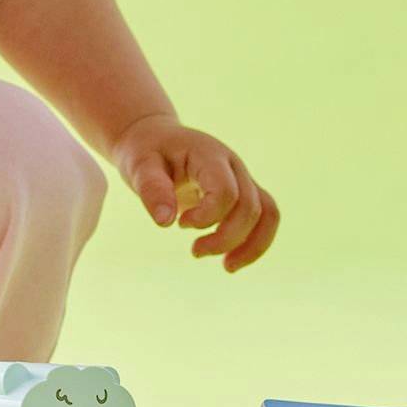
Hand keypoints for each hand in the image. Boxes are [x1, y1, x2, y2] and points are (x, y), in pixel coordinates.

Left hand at [110, 112, 279, 271]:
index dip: (208, 217)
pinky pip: (265, 217)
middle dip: (226, 238)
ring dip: (252, 245)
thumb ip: (151, 190)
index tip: (180, 224)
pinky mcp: (243, 192)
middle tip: (194, 252)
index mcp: (209, 155)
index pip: (227, 191)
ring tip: (228, 267)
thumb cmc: (147, 152)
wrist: (156, 138)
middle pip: (250, 207)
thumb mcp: (139, 166)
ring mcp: (242, 178)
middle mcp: (233, 165)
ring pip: (267, 213)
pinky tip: (231, 260)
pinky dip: (254, 242)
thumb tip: (165, 222)